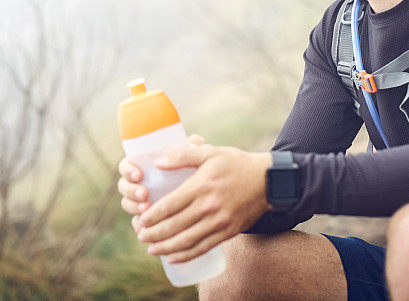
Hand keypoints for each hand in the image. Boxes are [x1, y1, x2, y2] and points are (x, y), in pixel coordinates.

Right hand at [117, 134, 205, 228]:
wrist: (208, 193)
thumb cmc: (199, 168)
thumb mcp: (198, 156)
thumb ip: (194, 147)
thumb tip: (190, 143)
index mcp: (144, 164)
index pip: (127, 165)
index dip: (128, 170)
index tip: (139, 175)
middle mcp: (140, 182)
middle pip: (124, 187)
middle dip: (130, 191)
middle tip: (144, 194)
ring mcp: (142, 200)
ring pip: (128, 205)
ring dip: (134, 207)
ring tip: (146, 209)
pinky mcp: (148, 217)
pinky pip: (137, 223)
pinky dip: (139, 225)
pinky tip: (146, 226)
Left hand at [136, 143, 272, 262]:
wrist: (268, 181)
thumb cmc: (236, 164)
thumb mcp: (211, 153)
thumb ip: (183, 155)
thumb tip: (158, 163)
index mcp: (201, 186)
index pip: (169, 205)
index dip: (151, 215)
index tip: (140, 218)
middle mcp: (209, 206)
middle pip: (174, 226)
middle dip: (153, 234)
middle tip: (140, 235)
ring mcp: (219, 222)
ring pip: (186, 241)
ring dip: (165, 247)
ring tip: (151, 248)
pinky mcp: (228, 232)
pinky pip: (203, 248)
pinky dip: (185, 255)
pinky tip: (172, 257)